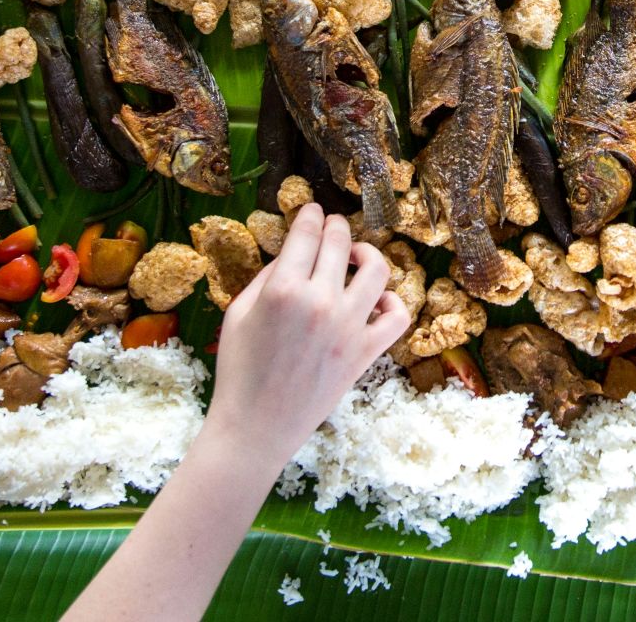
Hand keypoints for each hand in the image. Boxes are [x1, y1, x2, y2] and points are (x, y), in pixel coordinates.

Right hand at [202, 204, 410, 466]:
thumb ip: (266, 278)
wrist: (257, 425)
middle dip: (338, 227)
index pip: (307, 235)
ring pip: (377, 271)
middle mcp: (320, 302)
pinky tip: (377, 301)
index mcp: (282, 289)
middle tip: (335, 225)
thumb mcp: (238, 314)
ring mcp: (348, 327)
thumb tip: (292, 255)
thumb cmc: (239, 370)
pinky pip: (397, 318)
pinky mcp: (366, 353)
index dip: (312, 216)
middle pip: (341, 245)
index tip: (314, 210)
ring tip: (357, 257)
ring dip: (368, 255)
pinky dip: (393, 303)